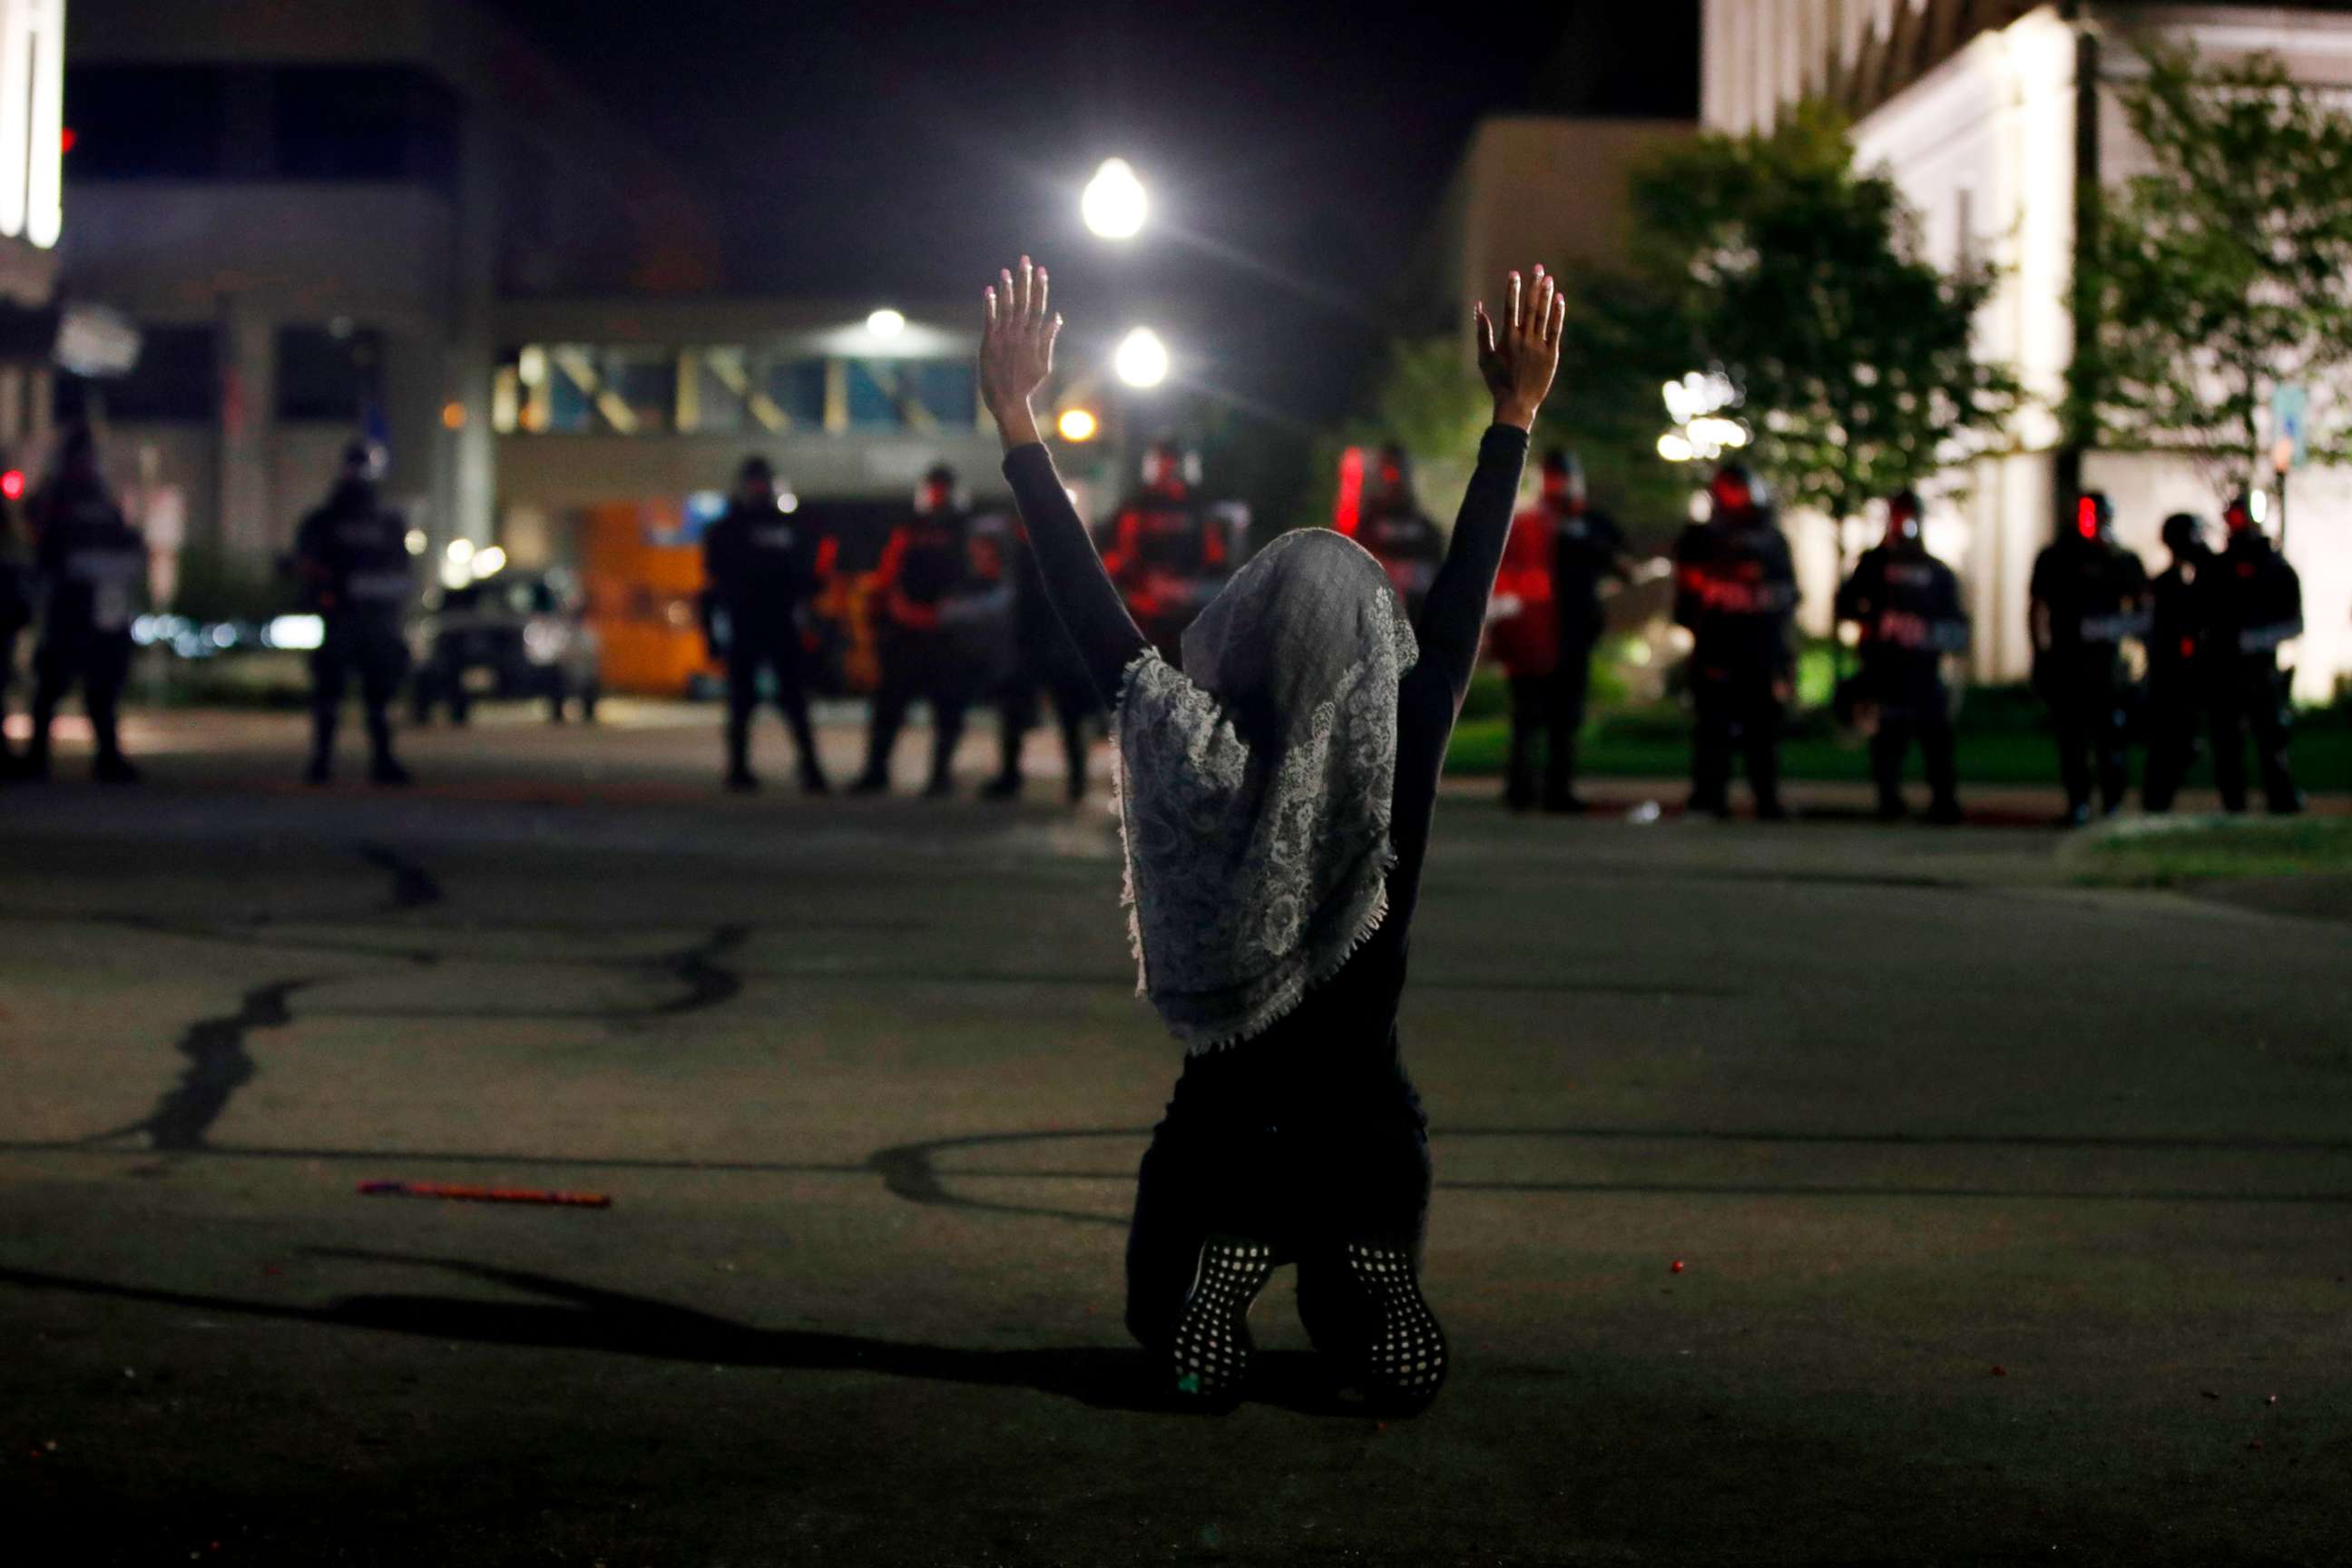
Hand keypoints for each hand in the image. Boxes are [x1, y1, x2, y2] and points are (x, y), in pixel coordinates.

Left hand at [981, 256, 1061, 450]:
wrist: (1007, 400)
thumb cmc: (1027, 384)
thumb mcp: (1045, 364)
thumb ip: (1049, 339)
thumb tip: (1057, 318)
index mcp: (1034, 339)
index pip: (1038, 307)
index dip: (1040, 288)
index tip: (1042, 270)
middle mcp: (1020, 336)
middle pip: (1024, 302)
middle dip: (1025, 280)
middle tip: (1025, 260)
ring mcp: (1004, 339)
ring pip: (1007, 308)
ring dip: (1007, 288)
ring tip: (1006, 270)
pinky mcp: (989, 344)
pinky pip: (989, 320)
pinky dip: (990, 305)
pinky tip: (989, 290)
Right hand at [1475, 265, 1565, 431]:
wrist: (1517, 403)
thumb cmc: (1497, 381)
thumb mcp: (1484, 357)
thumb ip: (1482, 331)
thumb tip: (1478, 308)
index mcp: (1507, 338)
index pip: (1510, 307)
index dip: (1512, 289)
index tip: (1514, 273)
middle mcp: (1524, 339)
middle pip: (1529, 306)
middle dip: (1533, 285)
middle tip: (1538, 268)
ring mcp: (1539, 345)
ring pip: (1543, 315)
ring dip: (1545, 295)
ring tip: (1549, 278)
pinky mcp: (1551, 354)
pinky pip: (1555, 329)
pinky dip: (1557, 313)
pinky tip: (1559, 299)